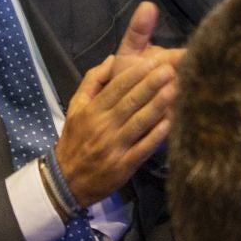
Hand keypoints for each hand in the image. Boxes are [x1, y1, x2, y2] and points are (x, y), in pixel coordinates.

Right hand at [54, 2, 178, 206]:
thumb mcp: (75, 107)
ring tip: (174, 89)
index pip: (116, 88)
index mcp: (92, 110)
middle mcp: (103, 127)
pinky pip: (143, 148)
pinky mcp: (123, 166)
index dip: (136, 74)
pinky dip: (156, 135)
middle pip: (130, 102)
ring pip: (139, 123)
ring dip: (157, 105)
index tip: (154, 61)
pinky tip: (170, 122)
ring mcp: (114, 147)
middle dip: (151, 84)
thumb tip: (113, 58)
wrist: (66, 182)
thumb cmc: (75, 139)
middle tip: (170, 70)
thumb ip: (92, 81)